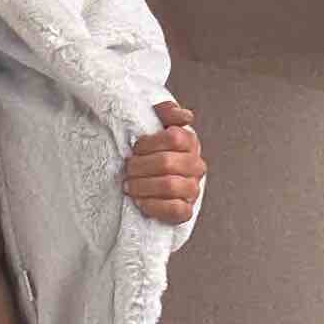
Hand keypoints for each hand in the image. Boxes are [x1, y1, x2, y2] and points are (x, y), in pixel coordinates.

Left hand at [122, 99, 205, 224]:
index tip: (135, 148)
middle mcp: (195, 166)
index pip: (174, 138)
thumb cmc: (150, 151)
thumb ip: (166, 113)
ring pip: (171, 186)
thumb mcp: (154, 125)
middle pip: (167, 162)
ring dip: (143, 186)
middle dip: (140, 166)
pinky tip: (140, 201)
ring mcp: (192, 189)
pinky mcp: (186, 211)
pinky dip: (154, 206)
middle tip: (127, 168)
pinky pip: (175, 210)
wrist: (147, 179)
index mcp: (190, 142)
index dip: (149, 143)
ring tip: (129, 185)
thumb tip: (184, 116)